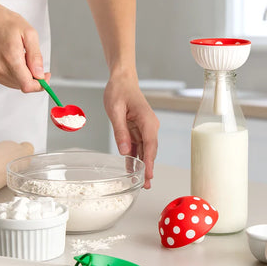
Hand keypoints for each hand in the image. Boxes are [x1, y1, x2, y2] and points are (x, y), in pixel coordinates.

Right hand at [0, 0, 47, 91]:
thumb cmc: (5, 23)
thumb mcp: (29, 34)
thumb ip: (36, 56)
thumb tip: (40, 74)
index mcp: (10, 58)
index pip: (27, 85)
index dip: (40, 84)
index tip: (45, 76)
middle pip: (24, 85)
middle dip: (34, 77)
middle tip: (33, 60)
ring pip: (18, 85)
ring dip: (25, 76)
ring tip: (22, 57)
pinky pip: (10, 81)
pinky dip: (18, 75)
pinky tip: (15, 61)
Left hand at [104, 74, 158, 188]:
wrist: (122, 80)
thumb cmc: (119, 91)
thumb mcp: (115, 110)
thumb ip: (120, 131)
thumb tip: (124, 151)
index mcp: (147, 120)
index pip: (150, 144)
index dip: (149, 161)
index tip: (149, 175)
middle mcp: (149, 126)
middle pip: (150, 150)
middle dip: (148, 168)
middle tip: (145, 185)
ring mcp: (145, 128)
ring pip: (144, 150)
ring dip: (142, 165)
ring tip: (140, 182)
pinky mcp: (138, 130)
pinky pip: (137, 146)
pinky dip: (134, 157)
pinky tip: (131, 169)